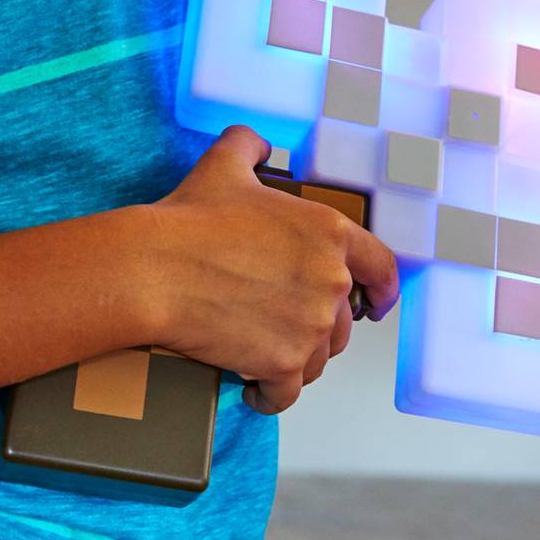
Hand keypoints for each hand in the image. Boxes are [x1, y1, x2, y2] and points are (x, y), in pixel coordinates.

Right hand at [144, 124, 398, 414]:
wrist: (156, 270)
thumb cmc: (189, 220)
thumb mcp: (225, 164)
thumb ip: (251, 147)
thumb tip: (261, 144)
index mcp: (329, 232)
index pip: (381, 267)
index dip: (383, 289)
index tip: (379, 304)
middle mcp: (331, 281)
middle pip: (344, 320)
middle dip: (317, 326)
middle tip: (281, 323)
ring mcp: (311, 327)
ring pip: (317, 358)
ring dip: (295, 359)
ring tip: (262, 351)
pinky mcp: (283, 364)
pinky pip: (288, 392)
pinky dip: (271, 395)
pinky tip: (254, 390)